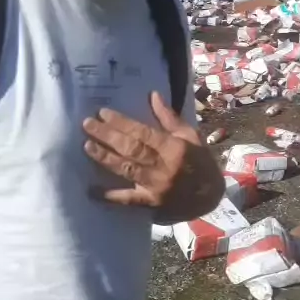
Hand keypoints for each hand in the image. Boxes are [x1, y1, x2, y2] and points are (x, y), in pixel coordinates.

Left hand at [83, 91, 224, 222]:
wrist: (212, 197)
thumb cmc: (200, 161)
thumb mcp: (190, 136)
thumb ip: (169, 117)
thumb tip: (152, 95)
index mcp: (174, 147)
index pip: (143, 132)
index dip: (121, 123)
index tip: (103, 113)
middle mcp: (164, 167)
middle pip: (131, 149)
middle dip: (107, 136)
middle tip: (87, 125)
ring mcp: (156, 187)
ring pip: (126, 170)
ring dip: (104, 158)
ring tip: (87, 146)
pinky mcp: (150, 204)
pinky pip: (127, 200)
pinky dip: (109, 196)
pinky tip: (91, 191)